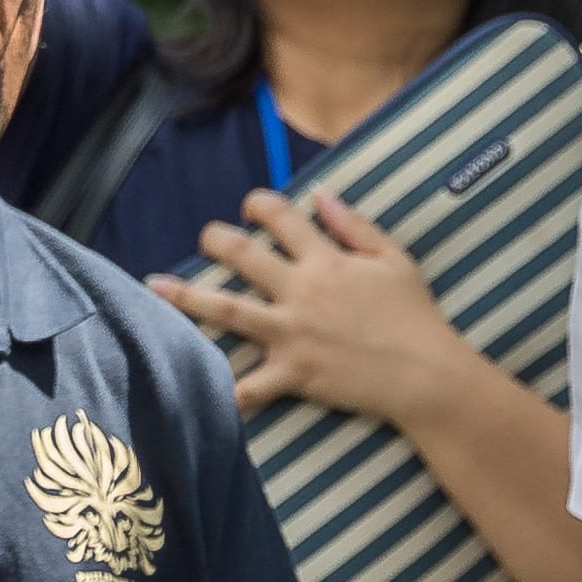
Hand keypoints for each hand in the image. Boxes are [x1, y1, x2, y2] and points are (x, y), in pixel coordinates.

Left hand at [155, 192, 485, 428]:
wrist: (427, 375)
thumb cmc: (415, 317)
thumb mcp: (393, 261)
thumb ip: (354, 226)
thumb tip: (320, 193)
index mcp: (326, 261)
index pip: (280, 217)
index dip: (259, 204)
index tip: (250, 206)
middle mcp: (301, 292)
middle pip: (242, 255)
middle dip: (214, 239)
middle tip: (205, 238)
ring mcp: (292, 333)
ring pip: (227, 309)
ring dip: (187, 297)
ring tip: (153, 287)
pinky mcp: (293, 373)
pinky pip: (250, 385)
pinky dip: (222, 388)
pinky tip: (193, 386)